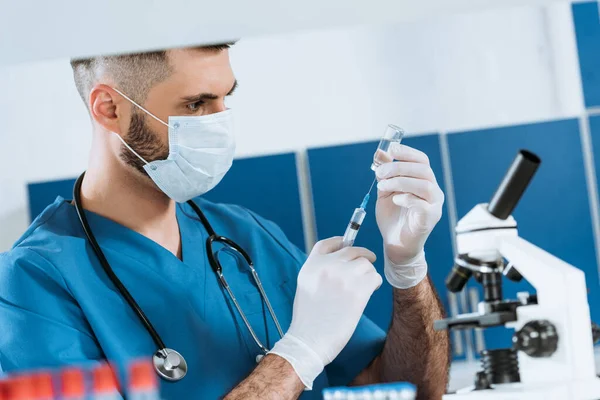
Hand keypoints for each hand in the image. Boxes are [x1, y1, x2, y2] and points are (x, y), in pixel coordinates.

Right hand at [269, 237, 381, 388]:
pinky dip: (374, 284)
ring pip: (366, 264)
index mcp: (311, 265)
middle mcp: (327, 266)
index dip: (340, 241)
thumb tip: (341, 262)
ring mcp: (343, 276)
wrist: (310, 340)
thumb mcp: (306, 286)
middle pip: (352, 250)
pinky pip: (374, 277)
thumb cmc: (309, 319)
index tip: (347, 243)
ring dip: (368, 274)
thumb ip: (320, 271)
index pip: (328, 244)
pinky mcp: (358, 289)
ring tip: (363, 288)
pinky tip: (368, 294)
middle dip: (362, 257)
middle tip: (367, 264)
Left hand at [375, 144, 443, 288]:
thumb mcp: (385, 191)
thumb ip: (384, 173)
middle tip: (380, 173)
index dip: (407, 152)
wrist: (394, 243)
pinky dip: (408, 198)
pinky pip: (424, 204)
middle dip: (399, 167)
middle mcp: (433, 190)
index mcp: (423, 181)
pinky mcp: (430, 218)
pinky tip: (395, 200)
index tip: (391, 149)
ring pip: (424, 184)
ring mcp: (434, 204)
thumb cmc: (392, 217)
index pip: (422, 160)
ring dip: (400, 181)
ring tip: (383, 186)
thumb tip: (379, 152)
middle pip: (423, 170)